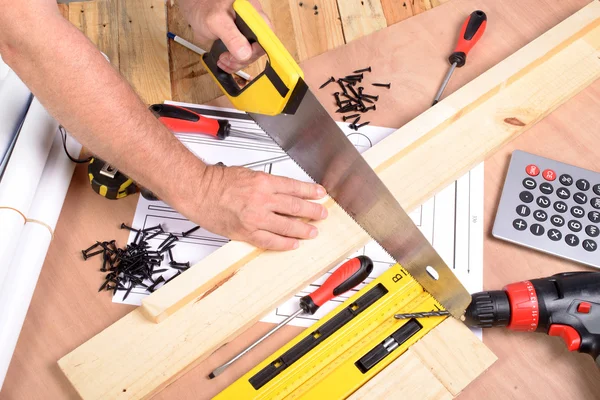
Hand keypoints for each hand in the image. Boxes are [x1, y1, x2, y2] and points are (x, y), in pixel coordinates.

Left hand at [180, 0, 268, 72]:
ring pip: (252, 54)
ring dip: (238, 62)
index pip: (266, 35)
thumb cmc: (206, 8)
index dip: (258, 49)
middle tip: (228, 58)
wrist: (197, 9)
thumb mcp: (216, 21)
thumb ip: (231, 36)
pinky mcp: (242, 41)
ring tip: (224, 60)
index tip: (246, 57)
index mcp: (252, 13)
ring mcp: (248, 33)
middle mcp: (253, 23)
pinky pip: (244, 56)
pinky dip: (235, 63)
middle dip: (244, 58)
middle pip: (260, 47)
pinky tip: (226, 62)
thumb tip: (245, 53)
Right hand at [187, 164, 327, 249]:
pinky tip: (293, 244)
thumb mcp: (248, 174)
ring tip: (312, 231)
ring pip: (286, 226)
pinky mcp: (246, 232)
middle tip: (321, 214)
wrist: (198, 191)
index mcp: (263, 182)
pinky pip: (270, 241)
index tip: (320, 194)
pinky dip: (284, 243)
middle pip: (295, 207)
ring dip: (302, 229)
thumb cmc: (217, 181)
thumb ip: (266, 183)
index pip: (294, 187)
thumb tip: (284, 191)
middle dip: (312, 211)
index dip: (310, 192)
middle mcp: (261, 199)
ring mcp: (255, 218)